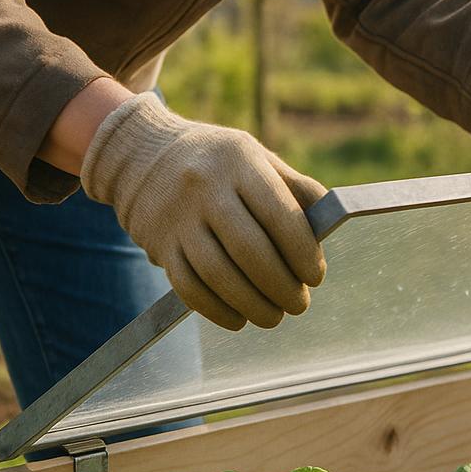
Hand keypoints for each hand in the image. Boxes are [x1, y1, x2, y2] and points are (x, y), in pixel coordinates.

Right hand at [81, 94, 326, 330]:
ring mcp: (176, 217)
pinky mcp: (157, 244)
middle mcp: (204, 188)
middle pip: (250, 251)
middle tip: (299, 304)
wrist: (139, 153)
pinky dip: (217, 310)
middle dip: (281, 286)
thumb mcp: (258, 158)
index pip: (280, 216)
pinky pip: (188, 287)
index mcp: (239, 163)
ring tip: (274, 317)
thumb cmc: (217, 161)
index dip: (303, 253)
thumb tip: (331, 223)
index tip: (315, 276)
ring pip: (219, 274)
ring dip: (253, 304)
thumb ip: (297, 188)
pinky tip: (239, 319)